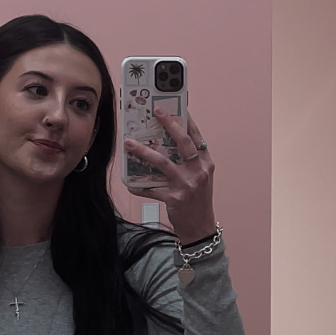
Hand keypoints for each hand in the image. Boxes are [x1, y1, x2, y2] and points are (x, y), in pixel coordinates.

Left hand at [123, 110, 215, 242]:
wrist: (200, 229)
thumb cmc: (198, 201)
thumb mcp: (200, 178)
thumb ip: (190, 161)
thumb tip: (167, 143)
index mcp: (206, 164)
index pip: (196, 136)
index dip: (186, 119)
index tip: (175, 105)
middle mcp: (199, 171)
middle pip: (183, 142)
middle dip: (169, 124)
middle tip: (156, 111)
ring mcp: (187, 184)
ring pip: (163, 162)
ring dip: (144, 151)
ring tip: (129, 143)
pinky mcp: (174, 198)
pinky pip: (152, 188)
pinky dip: (139, 186)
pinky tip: (130, 182)